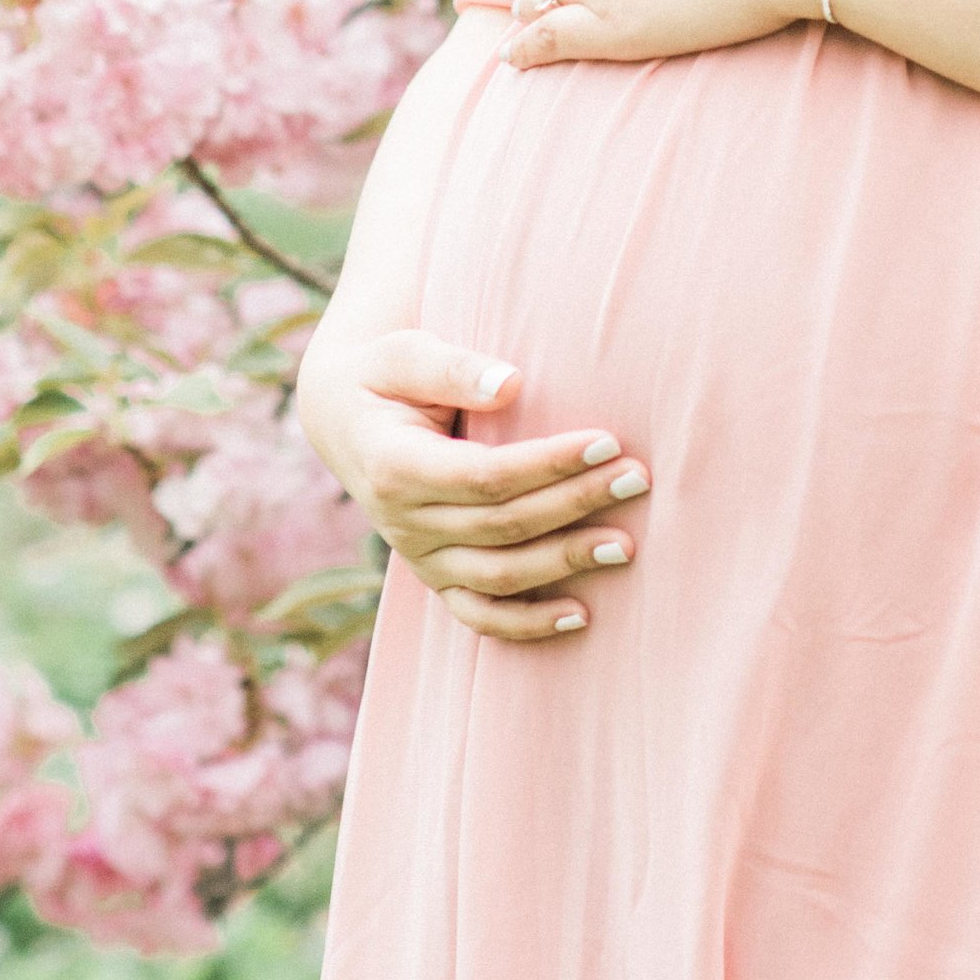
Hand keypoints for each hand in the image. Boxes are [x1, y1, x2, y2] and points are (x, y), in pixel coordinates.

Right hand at [293, 328, 649, 642]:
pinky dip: (527, 625)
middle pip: (502, 525)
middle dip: (575, 503)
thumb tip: (512, 384)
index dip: (548, 464)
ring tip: (627, 544)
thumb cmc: (383, 373)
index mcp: (394, 467)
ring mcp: (418, 557)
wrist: (342, 418)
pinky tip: (581, 616)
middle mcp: (403, 523)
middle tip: (637, 477)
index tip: (607, 440)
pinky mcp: (433, 576)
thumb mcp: (403, 354)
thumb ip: (453, 368)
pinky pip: (478, 614)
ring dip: (565, 563)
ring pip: (499, 575)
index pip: (485, 475)